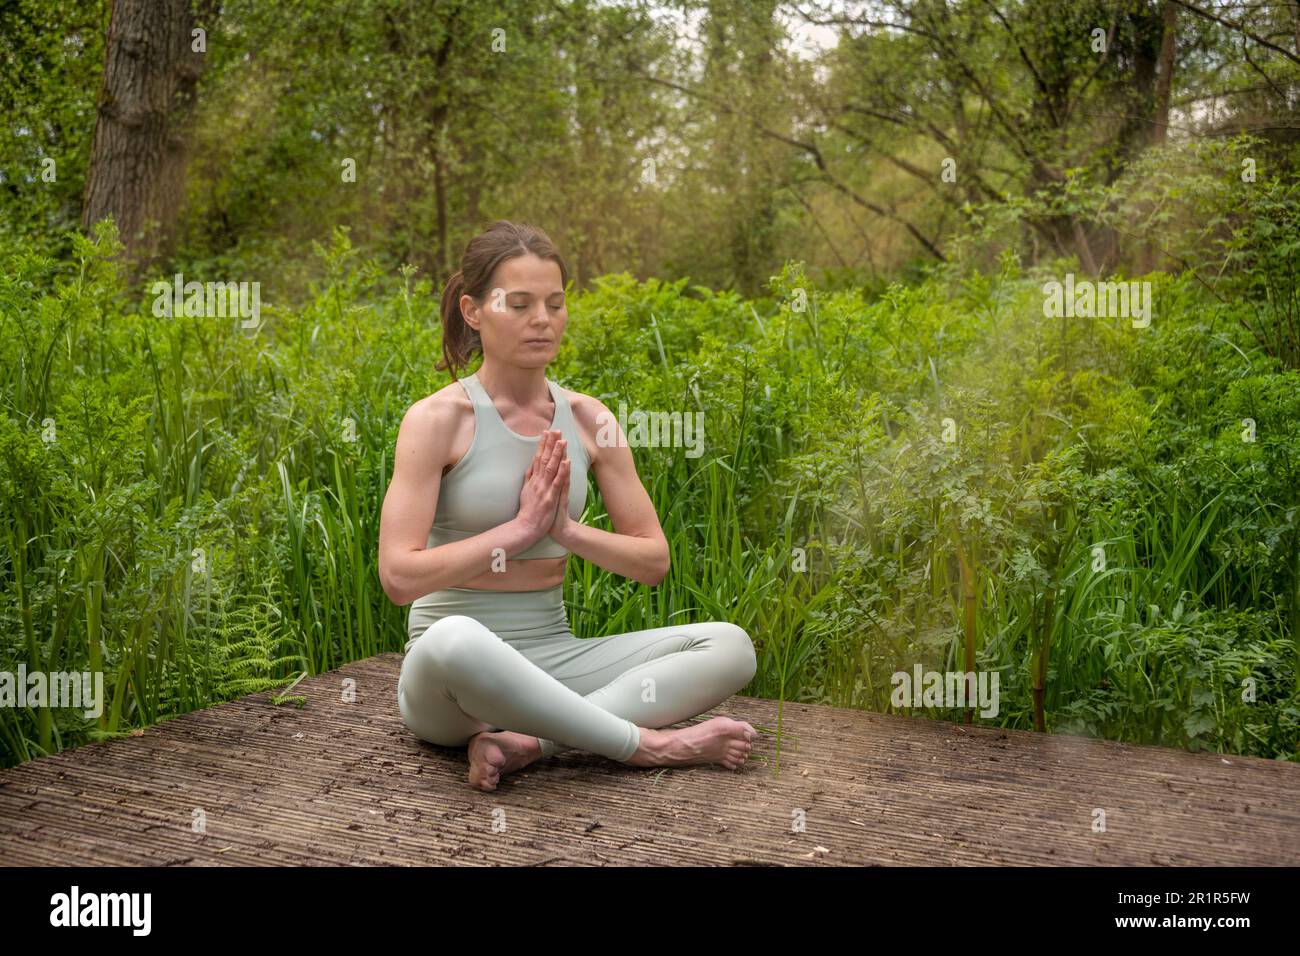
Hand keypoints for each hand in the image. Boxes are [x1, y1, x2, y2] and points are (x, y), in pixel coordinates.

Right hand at [515, 430, 568, 545]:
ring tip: (562, 440)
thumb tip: (530, 465)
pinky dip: (562, 471)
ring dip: (557, 453)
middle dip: (550, 444)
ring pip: (551, 467)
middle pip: (544, 459)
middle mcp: (538, 482)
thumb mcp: (525, 491)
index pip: (538, 458)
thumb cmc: (527, 510)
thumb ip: (528, 478)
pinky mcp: (550, 497)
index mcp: (533, 479)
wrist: (526, 527)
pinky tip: (566, 461)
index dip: (543, 444)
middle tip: (556, 430)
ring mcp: (544, 489)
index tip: (546, 432)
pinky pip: (557, 482)